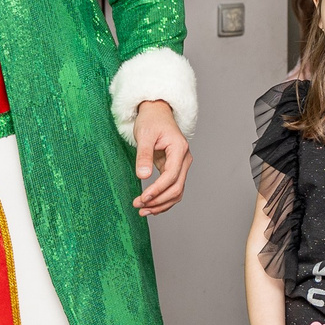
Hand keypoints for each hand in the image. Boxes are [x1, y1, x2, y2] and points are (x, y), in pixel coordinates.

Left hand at [131, 100, 190, 216]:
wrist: (157, 113)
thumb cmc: (151, 121)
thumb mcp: (144, 135)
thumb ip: (144, 156)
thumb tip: (143, 176)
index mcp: (179, 149)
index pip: (171, 175)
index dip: (158, 189)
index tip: (143, 198)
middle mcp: (184, 159)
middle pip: (176, 187)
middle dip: (158, 200)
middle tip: (139, 206)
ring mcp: (182, 165)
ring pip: (177, 192)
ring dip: (161, 204)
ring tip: (143, 210)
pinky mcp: (175, 169)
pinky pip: (173, 189)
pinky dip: (163, 200)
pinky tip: (151, 207)